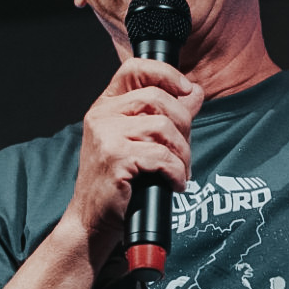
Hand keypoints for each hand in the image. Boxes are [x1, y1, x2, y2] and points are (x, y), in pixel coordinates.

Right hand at [66, 58, 203, 243]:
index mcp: (106, 106)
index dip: (165, 73)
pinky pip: (162, 155)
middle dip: (183, 126)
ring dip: (182, 153)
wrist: (93, 220)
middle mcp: (102, 115)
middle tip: (184, 152)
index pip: (134, 68)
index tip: (187, 90)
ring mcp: (105, 135)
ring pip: (164, 127)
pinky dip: (177, 171)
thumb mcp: (141, 141)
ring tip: (179, 171)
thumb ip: (166, 114)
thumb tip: (195, 92)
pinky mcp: (115, 157)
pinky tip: (175, 183)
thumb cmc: (118, 182)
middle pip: (159, 99)